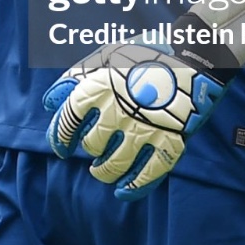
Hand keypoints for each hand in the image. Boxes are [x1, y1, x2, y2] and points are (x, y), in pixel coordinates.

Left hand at [43, 41, 225, 200]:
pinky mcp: (170, 141)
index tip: (61, 147)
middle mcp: (117, 110)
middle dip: (89, 149)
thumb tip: (49, 103)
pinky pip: (149, 174)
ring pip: (114, 164)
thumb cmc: (145, 53)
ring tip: (101, 171)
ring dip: (104, 172)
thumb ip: (74, 77)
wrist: (194, 53)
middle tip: (93, 149)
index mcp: (99, 86)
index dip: (60, 137)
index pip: (68, 120)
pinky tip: (123, 191)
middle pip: (91, 144)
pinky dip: (134, 186)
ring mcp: (144, 128)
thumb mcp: (105, 55)